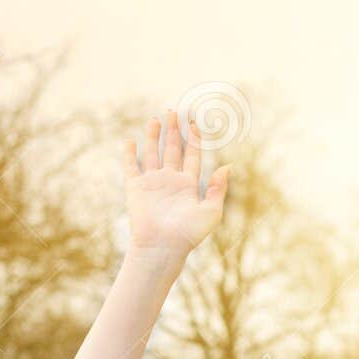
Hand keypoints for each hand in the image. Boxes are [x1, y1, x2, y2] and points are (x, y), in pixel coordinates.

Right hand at [123, 110, 229, 261]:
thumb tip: (228, 166)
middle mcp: (170, 181)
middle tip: (173, 111)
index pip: (192, 156)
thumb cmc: (188, 234)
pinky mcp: (135, 188)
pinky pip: (131, 167)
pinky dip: (130, 154)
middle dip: (173, 130)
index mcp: (188, 185)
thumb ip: (218, 188)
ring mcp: (152, 183)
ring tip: (156, 119)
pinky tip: (130, 141)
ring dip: (153, 136)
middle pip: (173, 149)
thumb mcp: (212, 211)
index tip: (193, 122)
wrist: (162, 247)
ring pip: (152, 153)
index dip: (193, 139)